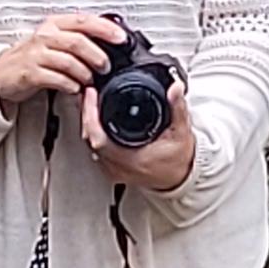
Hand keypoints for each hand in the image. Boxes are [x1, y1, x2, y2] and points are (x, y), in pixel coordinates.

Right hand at [0, 9, 121, 112]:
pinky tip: (74, 88)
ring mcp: (36, 55)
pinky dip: (71, 85)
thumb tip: (108, 43)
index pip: (84, 21)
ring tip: (90, 80)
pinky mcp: (30, 73)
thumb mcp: (55, 40)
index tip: (121, 38)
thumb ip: (78, 38)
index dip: (105, 29)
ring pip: (69, 61)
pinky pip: (57, 79)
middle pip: (78, 42)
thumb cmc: (33, 56)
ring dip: (85, 73)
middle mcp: (45, 36)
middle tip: (105, 66)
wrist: (2, 71)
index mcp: (54, 24)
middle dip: (97, 56)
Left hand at [81, 77, 197, 194]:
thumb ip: (178, 108)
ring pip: (90, 145)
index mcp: (132, 159)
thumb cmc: (179, 160)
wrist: (180, 178)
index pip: (99, 138)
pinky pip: (96, 150)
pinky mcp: (113, 170)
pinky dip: (94, 133)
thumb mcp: (181, 132)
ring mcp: (114, 170)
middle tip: (89, 94)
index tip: (91, 95)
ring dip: (88, 123)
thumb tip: (175, 89)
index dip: (90, 114)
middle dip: (87, 113)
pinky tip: (96, 122)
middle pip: (90, 138)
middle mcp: (119, 167)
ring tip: (90, 103)